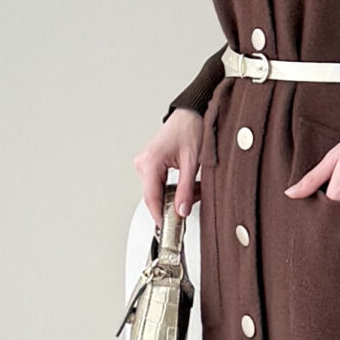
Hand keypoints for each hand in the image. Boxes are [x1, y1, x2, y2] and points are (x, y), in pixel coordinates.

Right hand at [134, 107, 202, 227]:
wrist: (193, 111)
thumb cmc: (192, 127)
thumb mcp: (193, 161)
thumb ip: (186, 189)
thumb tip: (181, 210)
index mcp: (150, 161)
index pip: (151, 197)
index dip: (159, 215)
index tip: (167, 228)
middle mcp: (144, 162)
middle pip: (155, 195)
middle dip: (175, 202)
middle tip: (193, 201)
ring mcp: (147, 162)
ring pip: (160, 190)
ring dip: (178, 194)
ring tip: (195, 186)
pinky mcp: (153, 163)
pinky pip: (162, 182)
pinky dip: (176, 186)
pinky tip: (189, 183)